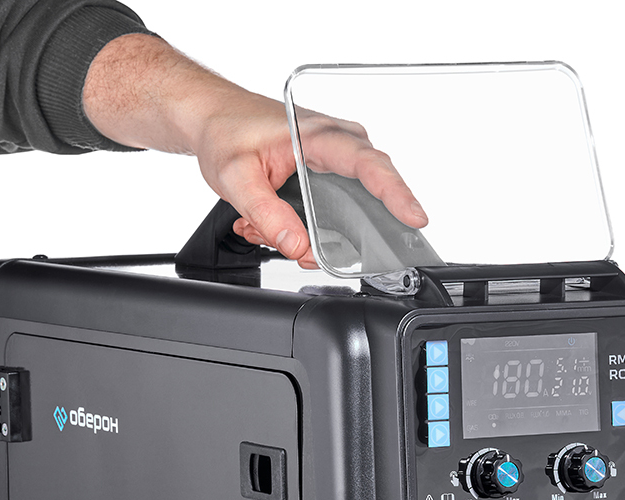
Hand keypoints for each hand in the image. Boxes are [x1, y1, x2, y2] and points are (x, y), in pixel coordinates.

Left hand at [82, 35, 426, 267]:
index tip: (413, 218)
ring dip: (311, 231)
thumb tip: (299, 246)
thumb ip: (268, 216)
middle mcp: (335, 143)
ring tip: (266, 228)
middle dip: (343, 232)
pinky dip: (301, 226)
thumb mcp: (237, 179)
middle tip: (311, 254)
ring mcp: (333, 160)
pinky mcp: (324, 175)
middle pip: (367, 192)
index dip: (396, 193)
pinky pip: (330, 210)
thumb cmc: (225, 132)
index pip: (369, 164)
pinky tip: (269, 224)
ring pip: (345, 209)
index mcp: (319, 134)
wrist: (211, 119)